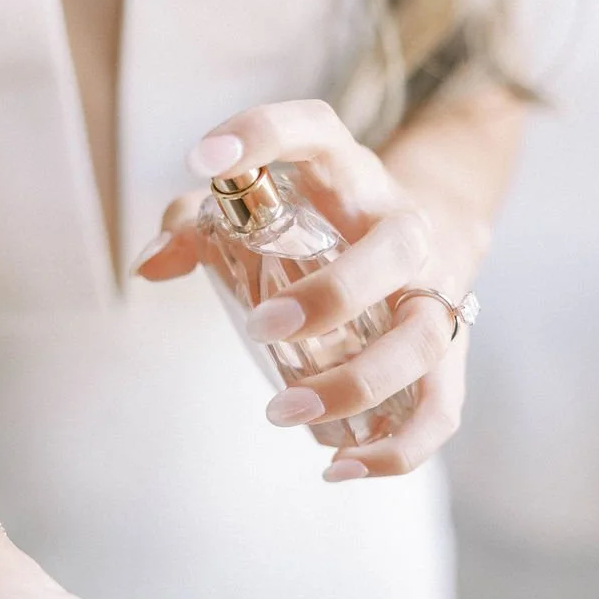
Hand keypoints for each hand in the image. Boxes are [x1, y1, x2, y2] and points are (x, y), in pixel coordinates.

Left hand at [134, 98, 473, 480]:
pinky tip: (338, 468)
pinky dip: (398, 449)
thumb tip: (150, 266)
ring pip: (424, 338)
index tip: (204, 157)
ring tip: (283, 412)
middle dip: (332, 296)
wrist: (423, 234)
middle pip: (394, 251)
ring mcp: (434, 290)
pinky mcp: (448, 354)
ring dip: (357, 384)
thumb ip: (197, 224)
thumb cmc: (319, 220)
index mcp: (345, 172)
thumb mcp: (259, 204)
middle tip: (261, 329)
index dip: (261, 134)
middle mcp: (402, 224)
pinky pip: (442, 408)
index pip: (312, 130)